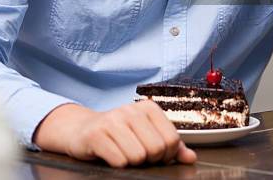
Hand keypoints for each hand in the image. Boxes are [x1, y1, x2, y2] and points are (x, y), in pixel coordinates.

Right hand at [33, 100, 196, 167]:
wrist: (82, 130)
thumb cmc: (119, 134)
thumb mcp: (146, 134)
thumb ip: (171, 146)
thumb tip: (191, 157)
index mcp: (148, 108)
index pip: (172, 140)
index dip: (165, 155)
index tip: (153, 153)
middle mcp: (131, 110)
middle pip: (156, 149)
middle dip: (148, 160)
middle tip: (136, 154)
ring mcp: (113, 120)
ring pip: (138, 157)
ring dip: (131, 163)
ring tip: (123, 153)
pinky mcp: (96, 134)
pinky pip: (119, 161)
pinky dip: (117, 164)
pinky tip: (111, 155)